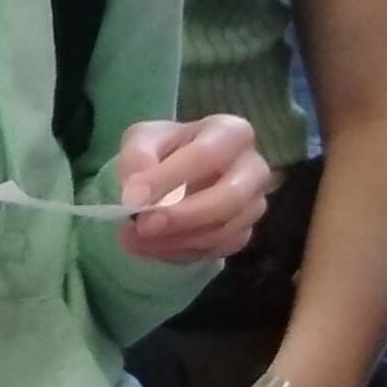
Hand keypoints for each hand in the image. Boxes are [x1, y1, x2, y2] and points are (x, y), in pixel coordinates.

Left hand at [117, 115, 276, 265]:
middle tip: (141, 226)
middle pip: (230, 199)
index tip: (132, 198)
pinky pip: (216, 250)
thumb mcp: (142, 139)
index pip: (206, 156)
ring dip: (176, 241)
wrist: (175, 172)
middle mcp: (254, 169)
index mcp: (232, 133)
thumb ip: (137, 158)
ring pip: (223, 231)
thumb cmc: (164, 149)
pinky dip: (180, 253)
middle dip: (182, 217)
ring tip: (134, 240)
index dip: (169, 179)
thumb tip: (136, 196)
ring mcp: (254, 205)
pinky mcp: (243, 234)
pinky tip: (151, 247)